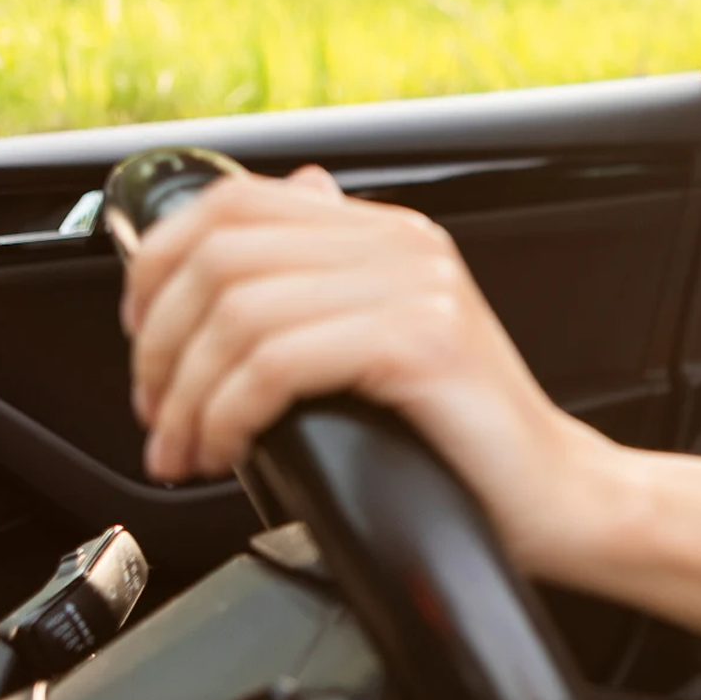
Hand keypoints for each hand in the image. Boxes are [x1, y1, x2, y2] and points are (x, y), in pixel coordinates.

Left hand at [121, 168, 602, 568]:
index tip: (143, 335)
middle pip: (221, 255)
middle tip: (157, 413)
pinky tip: (229, 450)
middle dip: (160, 344)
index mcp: (389, 236)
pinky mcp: (420, 345)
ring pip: (237, 314)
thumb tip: (287, 205)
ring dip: (187, 395)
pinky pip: (276, 364)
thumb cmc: (466, 443)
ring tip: (187, 449)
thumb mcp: (385, 345)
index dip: (160, 262)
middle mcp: (404, 246)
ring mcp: (416, 290)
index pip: (237, 201)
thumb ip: (328, 284)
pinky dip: (228, 414)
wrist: (556, 498)